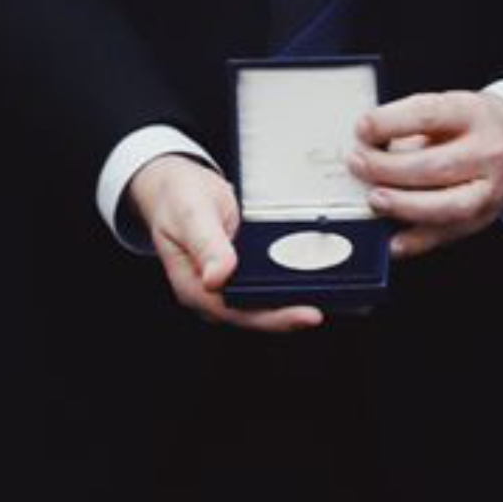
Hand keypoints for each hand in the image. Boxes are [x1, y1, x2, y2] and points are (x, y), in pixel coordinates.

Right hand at [124, 154, 323, 335]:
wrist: (175, 182)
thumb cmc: (177, 196)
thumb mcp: (190, 213)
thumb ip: (206, 243)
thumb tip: (218, 277)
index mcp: (193, 286)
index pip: (236, 313)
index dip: (273, 318)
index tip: (305, 315)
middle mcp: (210, 292)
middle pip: (255, 314)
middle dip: (290, 313)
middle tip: (325, 307)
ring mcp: (226, 283)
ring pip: (262, 302)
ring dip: (292, 298)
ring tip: (327, 293)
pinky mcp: (239, 271)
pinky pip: (264, 283)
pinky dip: (287, 280)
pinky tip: (310, 274)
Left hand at [348, 88, 502, 258]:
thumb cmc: (472, 126)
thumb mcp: (448, 109)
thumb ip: (411, 125)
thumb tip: (367, 146)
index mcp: (474, 115)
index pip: (428, 115)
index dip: (390, 123)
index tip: (362, 129)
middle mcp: (487, 153)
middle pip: (434, 166)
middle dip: (387, 169)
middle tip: (358, 165)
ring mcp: (488, 190)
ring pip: (445, 206)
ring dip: (403, 206)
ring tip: (374, 199)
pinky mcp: (482, 219)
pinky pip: (447, 235)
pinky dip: (416, 241)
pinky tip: (393, 240)